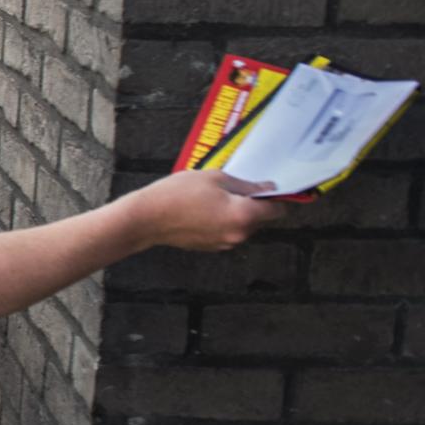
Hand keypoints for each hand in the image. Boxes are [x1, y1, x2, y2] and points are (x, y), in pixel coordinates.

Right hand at [126, 169, 288, 251]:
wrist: (147, 219)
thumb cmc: (177, 194)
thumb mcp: (214, 178)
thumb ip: (245, 184)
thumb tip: (265, 188)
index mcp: (244, 215)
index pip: (278, 210)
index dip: (277, 198)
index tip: (272, 188)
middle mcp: (239, 234)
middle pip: (261, 218)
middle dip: (253, 203)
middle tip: (234, 186)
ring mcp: (225, 243)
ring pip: (243, 225)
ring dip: (237, 212)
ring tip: (213, 197)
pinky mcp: (212, 247)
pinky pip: (227, 231)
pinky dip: (222, 221)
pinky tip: (203, 209)